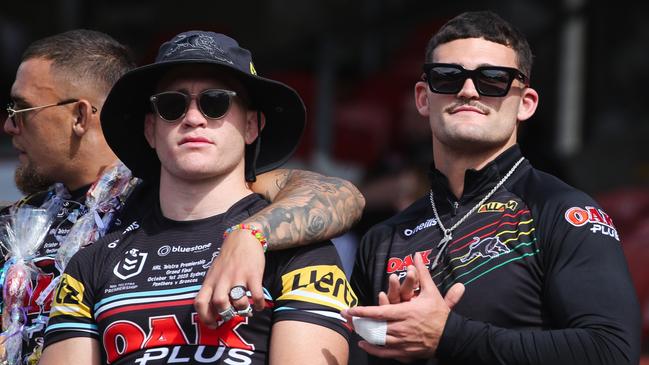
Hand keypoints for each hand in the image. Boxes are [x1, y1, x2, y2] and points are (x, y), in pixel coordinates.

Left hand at [194, 229, 265, 326]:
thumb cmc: (228, 258)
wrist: (243, 238)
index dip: (205, 317)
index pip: (200, 302)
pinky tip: (259, 305)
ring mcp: (238, 276)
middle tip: (232, 315)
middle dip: (226, 313)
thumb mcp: (214, 272)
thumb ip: (213, 288)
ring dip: (243, 309)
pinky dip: (258, 304)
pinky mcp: (253, 274)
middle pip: (219, 303)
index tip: (213, 324)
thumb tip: (214, 310)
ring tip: (246, 308)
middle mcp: (222, 279)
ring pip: (237, 300)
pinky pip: (256, 295)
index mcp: (211, 280)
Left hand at [342, 253, 464, 360]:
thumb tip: (416, 256)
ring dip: (364, 334)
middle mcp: (401, 328)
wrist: (451, 336)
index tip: (350, 310)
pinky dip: (373, 349)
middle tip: (345, 318)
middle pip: (374, 326)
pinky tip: (364, 343)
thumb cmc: (439, 314)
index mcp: (405, 312)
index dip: (363, 311)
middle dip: (359, 322)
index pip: (379, 312)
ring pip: (378, 339)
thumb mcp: (431, 291)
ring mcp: (402, 342)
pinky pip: (385, 352)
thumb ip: (422, 273)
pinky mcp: (404, 352)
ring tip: (352, 327)